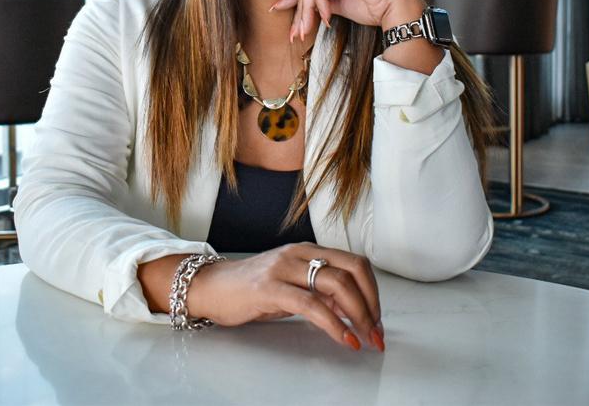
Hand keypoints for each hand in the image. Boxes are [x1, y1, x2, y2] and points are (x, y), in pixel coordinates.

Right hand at [189, 243, 383, 350]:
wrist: (211, 287)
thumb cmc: (251, 289)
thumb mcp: (292, 285)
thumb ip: (321, 292)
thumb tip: (353, 309)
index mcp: (307, 250)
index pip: (355, 262)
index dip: (373, 291)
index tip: (377, 318)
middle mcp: (299, 253)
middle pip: (352, 271)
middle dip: (371, 305)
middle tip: (376, 332)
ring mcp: (283, 268)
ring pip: (336, 284)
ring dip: (359, 315)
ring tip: (364, 338)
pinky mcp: (269, 288)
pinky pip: (311, 305)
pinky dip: (334, 324)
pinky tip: (343, 338)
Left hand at [271, 0, 423, 41]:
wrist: (396, 12)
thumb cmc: (375, 8)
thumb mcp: (339, 4)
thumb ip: (320, 0)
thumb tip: (296, 5)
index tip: (278, 11)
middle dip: (301, 8)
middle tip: (296, 31)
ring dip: (309, 7)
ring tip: (309, 27)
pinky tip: (326, 15)